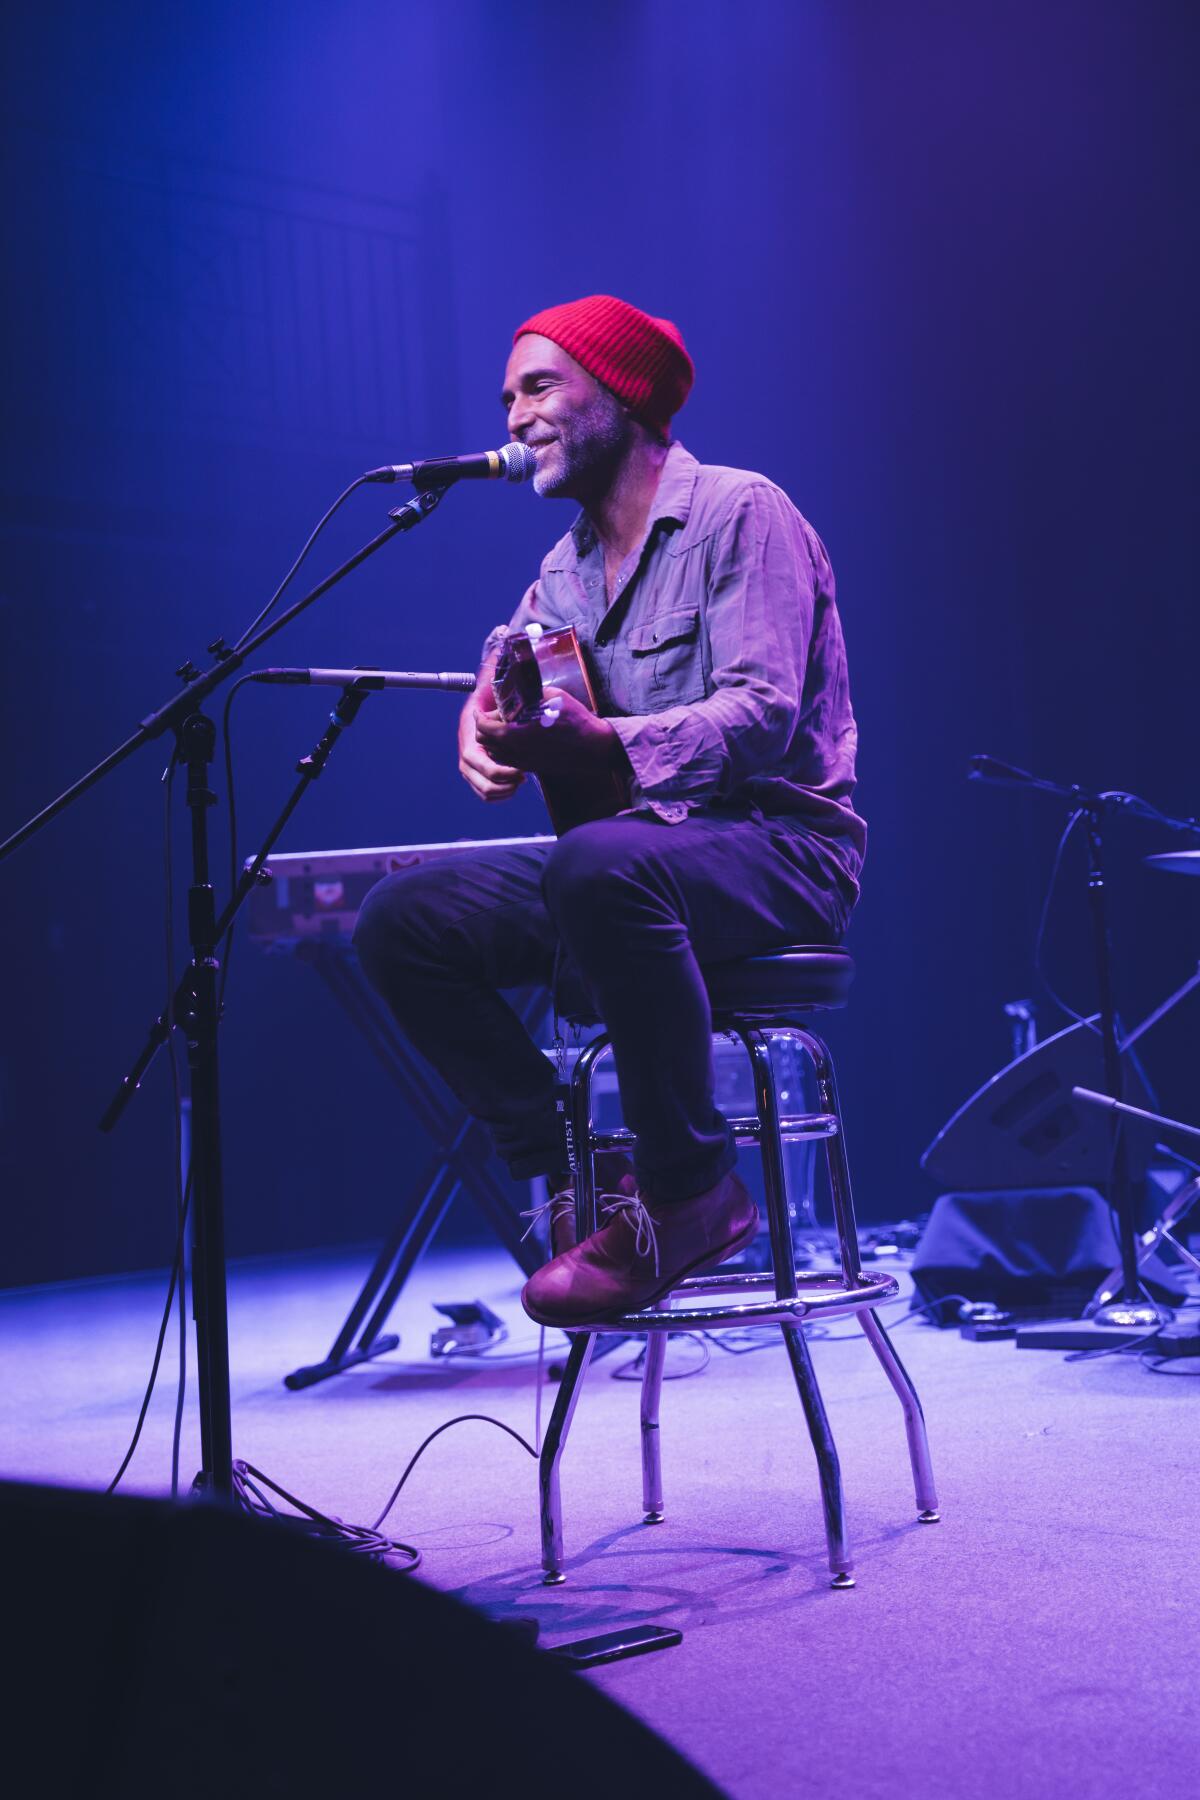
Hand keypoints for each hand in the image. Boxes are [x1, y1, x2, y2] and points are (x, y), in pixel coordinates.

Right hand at [458, 674, 525, 802]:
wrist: (491, 703)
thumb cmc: (497, 693)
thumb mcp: (498, 681)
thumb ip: (499, 667)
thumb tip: (505, 639)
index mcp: (468, 729)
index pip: (474, 757)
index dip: (495, 768)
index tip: (519, 770)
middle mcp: (466, 746)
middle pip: (475, 777)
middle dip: (499, 783)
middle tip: (522, 778)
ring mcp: (470, 760)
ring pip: (480, 788)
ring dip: (500, 790)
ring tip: (520, 782)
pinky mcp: (478, 770)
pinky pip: (484, 790)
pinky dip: (498, 793)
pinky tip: (516, 784)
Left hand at [474, 686, 620, 776]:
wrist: (594, 748)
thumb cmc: (576, 721)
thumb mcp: (552, 697)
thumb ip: (529, 695)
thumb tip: (516, 690)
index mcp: (518, 734)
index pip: (484, 728)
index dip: (480, 716)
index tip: (481, 709)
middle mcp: (517, 751)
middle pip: (485, 742)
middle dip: (484, 727)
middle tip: (492, 715)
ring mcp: (523, 762)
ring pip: (494, 753)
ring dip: (493, 739)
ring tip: (503, 725)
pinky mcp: (531, 767)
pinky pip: (507, 760)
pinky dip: (503, 749)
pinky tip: (515, 737)